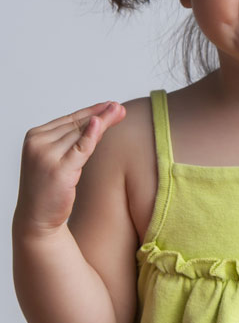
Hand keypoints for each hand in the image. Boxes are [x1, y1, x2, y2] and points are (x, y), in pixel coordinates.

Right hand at [15, 101, 125, 237]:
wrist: (36, 218)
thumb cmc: (50, 188)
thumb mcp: (61, 159)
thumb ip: (77, 140)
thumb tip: (100, 120)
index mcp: (35, 136)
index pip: (69, 120)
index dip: (92, 111)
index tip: (110, 104)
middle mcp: (37, 143)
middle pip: (76, 125)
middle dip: (100, 115)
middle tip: (120, 107)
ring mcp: (46, 156)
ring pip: (81, 134)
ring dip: (102, 122)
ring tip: (120, 111)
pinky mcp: (58, 169)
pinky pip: (80, 149)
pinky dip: (91, 135)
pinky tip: (100, 123)